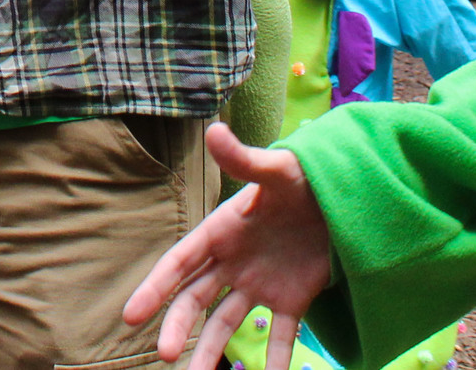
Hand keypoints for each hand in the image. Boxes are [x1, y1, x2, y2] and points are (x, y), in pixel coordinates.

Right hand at [123, 124, 334, 367]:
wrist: (344, 195)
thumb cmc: (304, 177)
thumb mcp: (275, 169)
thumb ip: (244, 159)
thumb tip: (213, 129)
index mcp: (221, 232)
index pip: (179, 264)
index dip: (154, 289)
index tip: (132, 315)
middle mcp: (233, 263)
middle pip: (194, 300)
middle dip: (176, 327)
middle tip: (165, 355)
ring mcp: (260, 285)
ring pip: (227, 324)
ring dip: (211, 353)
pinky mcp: (292, 301)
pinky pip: (281, 337)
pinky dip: (275, 361)